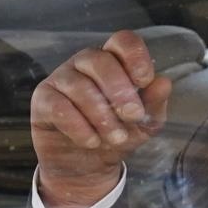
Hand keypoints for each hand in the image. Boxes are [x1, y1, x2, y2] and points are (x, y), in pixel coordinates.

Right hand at [31, 30, 172, 207]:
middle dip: (119, 90)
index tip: (144, 81)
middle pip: (99, 60)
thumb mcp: (143, 123)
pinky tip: (92, 141)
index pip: (122, 41)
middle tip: (133, 116)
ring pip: (80, 86)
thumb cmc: (116, 135)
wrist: (86, 166)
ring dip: (101, 115)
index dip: (135, 56)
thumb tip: (164, 82)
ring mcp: (61, 79)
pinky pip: (59, 107)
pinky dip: (79, 127)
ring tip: (115, 138)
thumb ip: (154, 103)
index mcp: (113, 61)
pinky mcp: (43, 100)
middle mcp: (85, 63)